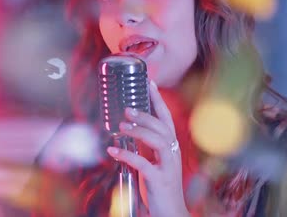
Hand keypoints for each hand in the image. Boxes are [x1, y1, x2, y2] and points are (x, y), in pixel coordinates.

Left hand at [106, 80, 190, 216]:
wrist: (171, 214)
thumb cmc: (161, 189)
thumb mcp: (155, 163)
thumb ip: (147, 148)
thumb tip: (129, 132)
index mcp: (172, 148)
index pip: (167, 119)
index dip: (158, 100)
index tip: (149, 82)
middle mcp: (173, 154)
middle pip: (164, 127)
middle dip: (146, 115)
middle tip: (127, 109)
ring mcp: (168, 167)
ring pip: (159, 141)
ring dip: (140, 131)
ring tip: (121, 127)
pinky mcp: (160, 181)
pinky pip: (144, 165)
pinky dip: (127, 156)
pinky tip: (113, 151)